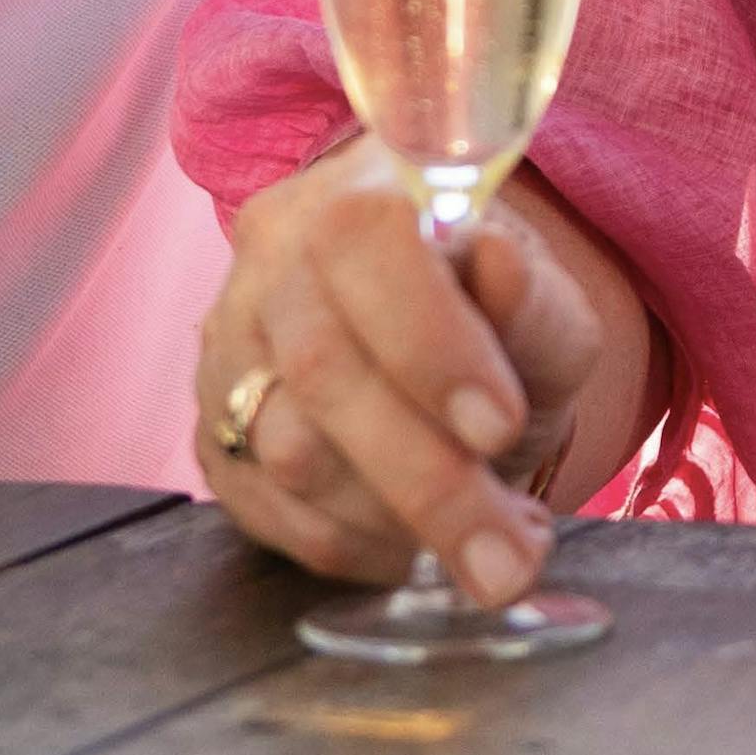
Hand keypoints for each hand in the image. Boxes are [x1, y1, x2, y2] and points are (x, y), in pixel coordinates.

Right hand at [201, 149, 654, 606]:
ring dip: (397, 519)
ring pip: (290, 453)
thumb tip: (500, 268)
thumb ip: (535, 302)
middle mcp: (272, 263)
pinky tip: (415, 546)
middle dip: (428, 479)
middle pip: (322, 369)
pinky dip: (355, 547)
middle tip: (510, 557)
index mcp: (360, 197)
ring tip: (485, 543)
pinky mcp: (210, 437)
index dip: (428, 339)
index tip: (502, 428)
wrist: (431, 345)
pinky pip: (268, 512)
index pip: (364, 243)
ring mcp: (228, 351)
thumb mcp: (545, 311)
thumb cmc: (494, 322)